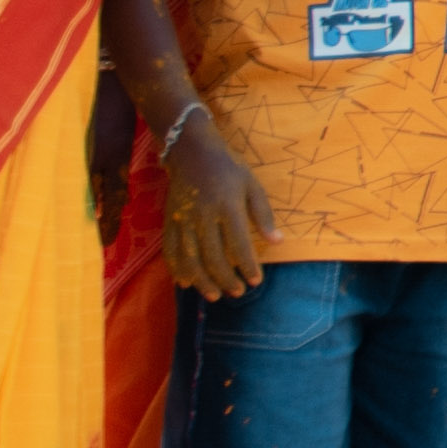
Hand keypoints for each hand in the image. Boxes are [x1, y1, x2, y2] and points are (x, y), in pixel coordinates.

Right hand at [159, 114, 274, 302]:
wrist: (191, 152)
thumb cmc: (229, 169)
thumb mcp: (252, 185)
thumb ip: (263, 215)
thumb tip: (278, 242)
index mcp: (227, 205)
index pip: (238, 243)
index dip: (247, 265)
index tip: (256, 281)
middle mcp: (203, 215)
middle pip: (212, 256)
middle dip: (225, 279)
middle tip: (238, 292)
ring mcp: (182, 219)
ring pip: (189, 258)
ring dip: (202, 280)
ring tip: (215, 295)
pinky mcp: (169, 221)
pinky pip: (170, 250)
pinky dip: (176, 269)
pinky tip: (186, 283)